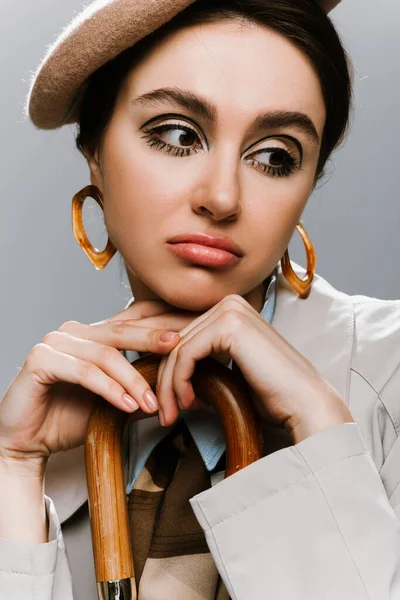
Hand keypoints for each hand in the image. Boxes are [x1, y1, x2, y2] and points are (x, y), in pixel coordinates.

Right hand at [0, 300, 183, 468]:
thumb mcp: (114, 402)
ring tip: (152, 402)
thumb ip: (139, 388)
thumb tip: (180, 387)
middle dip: (153, 340)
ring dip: (132, 379)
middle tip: (180, 347)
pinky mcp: (41, 359)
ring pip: (104, 355)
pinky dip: (108, 389)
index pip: (130, 322)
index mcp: (91, 334)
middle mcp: (73, 332)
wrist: (27, 442)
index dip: (160, 324)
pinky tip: (127, 405)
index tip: (191, 331)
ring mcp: (54, 342)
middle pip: (121, 331)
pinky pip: (84, 371)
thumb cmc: (68, 419)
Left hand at [148, 294, 352, 441]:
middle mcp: (229, 303)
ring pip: (176, 349)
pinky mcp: (228, 325)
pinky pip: (185, 354)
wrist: (304, 402)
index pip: (182, 335)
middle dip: (164, 379)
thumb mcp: (229, 370)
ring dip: (169, 386)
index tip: (164, 400)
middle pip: (175, 341)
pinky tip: (188, 403)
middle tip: (163, 412)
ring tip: (171, 414)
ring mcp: (229, 310)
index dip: (165, 367)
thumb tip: (168, 371)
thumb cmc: (272, 393)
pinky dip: (179, 382)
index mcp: (230, 310)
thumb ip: (203, 360)